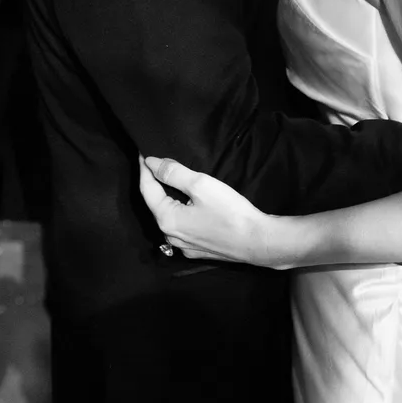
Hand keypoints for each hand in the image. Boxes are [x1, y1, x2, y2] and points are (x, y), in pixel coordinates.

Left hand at [137, 155, 284, 266]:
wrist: (258, 241)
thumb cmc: (230, 212)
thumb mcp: (200, 185)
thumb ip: (173, 173)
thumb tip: (151, 162)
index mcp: (166, 219)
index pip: (147, 190)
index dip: (145, 169)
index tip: (143, 152)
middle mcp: (170, 236)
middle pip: (156, 204)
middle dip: (155, 184)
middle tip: (156, 163)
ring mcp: (184, 246)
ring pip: (169, 217)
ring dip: (168, 199)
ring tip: (171, 180)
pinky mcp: (197, 250)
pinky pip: (182, 227)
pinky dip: (181, 212)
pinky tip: (189, 205)